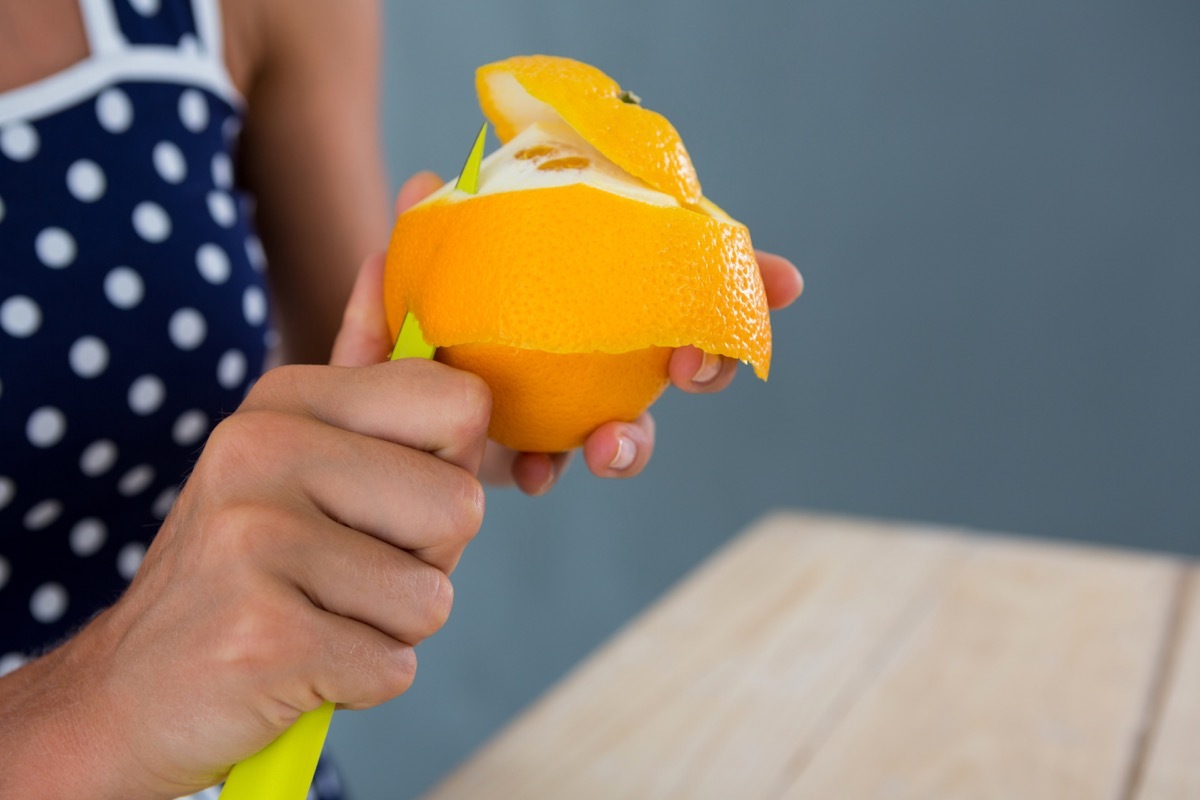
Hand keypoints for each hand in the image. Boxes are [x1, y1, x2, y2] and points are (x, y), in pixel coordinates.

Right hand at [0, 264, 490, 796]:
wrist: (134, 688)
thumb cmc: (249, 567)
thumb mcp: (294, 455)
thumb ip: (360, 369)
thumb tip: (388, 256)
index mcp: (285, 400)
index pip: (462, 405)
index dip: (447, 470)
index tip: (386, 499)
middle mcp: (262, 451)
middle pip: (462, 504)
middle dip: (426, 559)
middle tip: (344, 572)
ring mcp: (255, 542)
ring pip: (433, 596)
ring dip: (391, 626)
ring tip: (316, 614)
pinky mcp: (262, 636)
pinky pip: (394, 664)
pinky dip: (362, 679)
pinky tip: (299, 663)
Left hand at [353, 172, 803, 495]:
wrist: (376, 396)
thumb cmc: (415, 318)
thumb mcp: (415, 275)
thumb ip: (424, 234)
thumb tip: (428, 180)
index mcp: (596, 302)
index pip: (677, 284)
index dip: (743, 283)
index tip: (786, 283)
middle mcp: (599, 357)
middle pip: (685, 363)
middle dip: (710, 365)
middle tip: (692, 364)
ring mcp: (572, 413)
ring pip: (631, 433)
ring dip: (634, 442)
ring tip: (609, 446)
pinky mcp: (532, 459)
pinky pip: (555, 471)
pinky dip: (549, 472)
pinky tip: (535, 474)